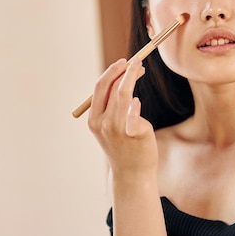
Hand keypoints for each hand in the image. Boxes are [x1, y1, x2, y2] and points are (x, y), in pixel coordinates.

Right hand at [88, 59, 157, 176]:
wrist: (132, 174)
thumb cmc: (124, 147)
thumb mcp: (111, 127)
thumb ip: (113, 108)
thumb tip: (122, 81)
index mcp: (94, 120)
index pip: (99, 87)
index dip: (112, 72)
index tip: (124, 62)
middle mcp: (103, 123)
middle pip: (111, 88)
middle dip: (123, 70)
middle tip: (136, 61)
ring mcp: (117, 129)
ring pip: (123, 95)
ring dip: (132, 77)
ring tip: (141, 68)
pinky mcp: (134, 134)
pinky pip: (132, 117)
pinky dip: (133, 107)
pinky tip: (136, 101)